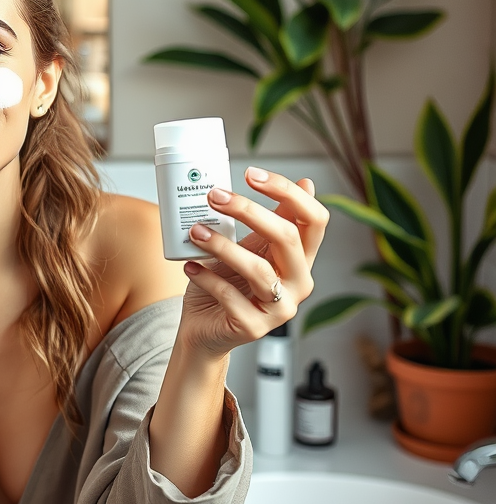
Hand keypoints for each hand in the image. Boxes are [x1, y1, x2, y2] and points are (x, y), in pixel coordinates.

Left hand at [178, 167, 328, 357]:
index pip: (314, 219)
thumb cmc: (227, 284)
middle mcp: (299, 283)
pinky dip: (206, 277)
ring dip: (221, 245)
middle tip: (215, 196)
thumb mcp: (250, 248)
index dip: (288, 192)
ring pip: (258, 269)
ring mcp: (279, 309)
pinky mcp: (253, 327)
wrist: (204, 329)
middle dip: (248, 211)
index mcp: (302, 259)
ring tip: (195, 232)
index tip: (251, 174)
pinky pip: (230, 296)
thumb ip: (271, 221)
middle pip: (286, 237)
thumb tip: (307, 182)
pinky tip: (190, 266)